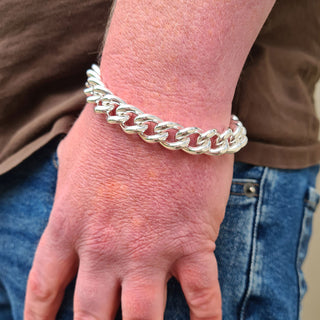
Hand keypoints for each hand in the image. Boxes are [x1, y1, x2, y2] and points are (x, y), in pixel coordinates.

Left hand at [24, 105, 232, 319]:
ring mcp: (149, 250)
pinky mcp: (192, 242)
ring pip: (141, 319)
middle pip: (90, 315)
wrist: (160, 100)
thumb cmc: (116, 120)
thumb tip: (67, 193)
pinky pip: (202, 297)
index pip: (45, 287)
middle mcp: (103, 248)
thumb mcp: (73, 154)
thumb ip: (66, 185)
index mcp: (70, 225)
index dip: (40, 317)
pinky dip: (206, 318)